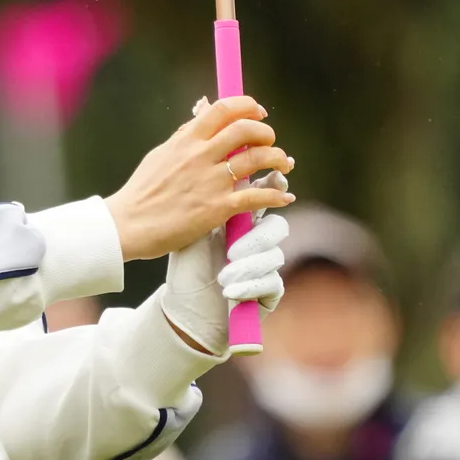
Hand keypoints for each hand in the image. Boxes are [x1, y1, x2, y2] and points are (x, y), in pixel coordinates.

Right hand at [104, 95, 293, 261]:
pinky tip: (285, 197)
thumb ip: (184, 136)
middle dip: (266, 132)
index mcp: (186, 140)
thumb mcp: (160, 154)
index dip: (247, 106)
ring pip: (258, 159)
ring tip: (283, 164)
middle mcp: (200, 156)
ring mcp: (211, 182)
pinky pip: (256, 197)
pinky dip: (276, 196)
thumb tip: (201, 116)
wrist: (129, 225)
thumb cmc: (142, 191)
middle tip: (270, 142)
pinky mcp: (217, 208)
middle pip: (246, 129)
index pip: (223, 109)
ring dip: (278, 159)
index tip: (258, 112)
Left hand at [163, 173, 289, 355]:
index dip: (274, 185)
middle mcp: (257, 239)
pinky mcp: (269, 291)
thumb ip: (209, 194)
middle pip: (277, 226)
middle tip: (236, 246)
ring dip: (248, 265)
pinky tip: (230, 289)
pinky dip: (249, 286)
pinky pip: (271, 283)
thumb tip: (218, 156)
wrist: (182, 303)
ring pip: (274, 255)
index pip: (263, 195)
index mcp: (241, 217)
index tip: (275, 177)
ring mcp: (266, 264)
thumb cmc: (185, 262)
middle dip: (260, 234)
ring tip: (225, 273)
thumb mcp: (193, 225)